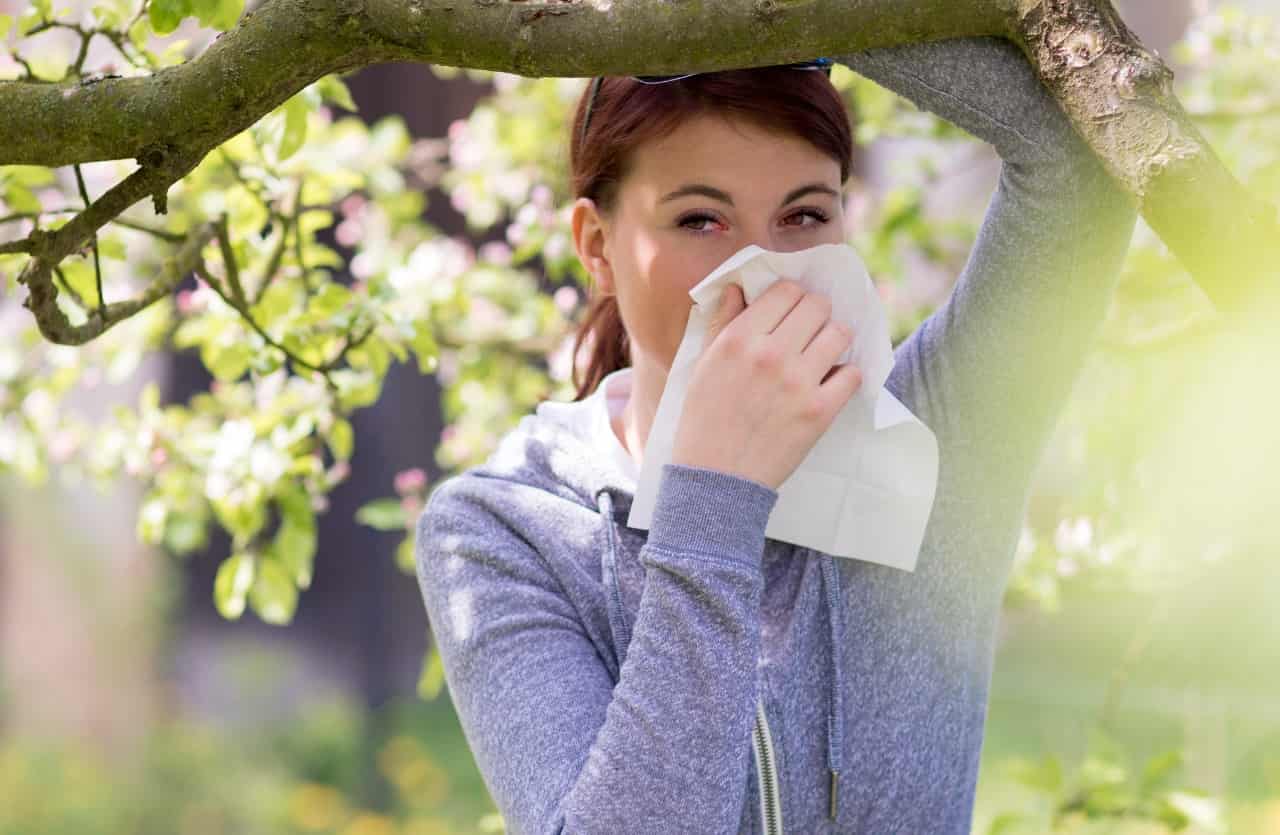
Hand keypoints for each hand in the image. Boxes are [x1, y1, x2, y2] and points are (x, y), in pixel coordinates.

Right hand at [670, 279, 862, 489]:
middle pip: (817, 306)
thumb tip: (738, 289)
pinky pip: (852, 374)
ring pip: (839, 334)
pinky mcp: (819, 411)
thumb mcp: (702, 366)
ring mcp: (798, 382)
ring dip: (834, 340)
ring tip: (822, 355)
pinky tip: (830, 383)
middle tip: (810, 331)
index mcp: (738, 339)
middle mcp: (770, 354)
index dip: (792, 298)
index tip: (791, 313)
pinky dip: (845, 376)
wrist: (715, 478)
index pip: (786, 292)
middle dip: (816, 315)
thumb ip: (721, 323)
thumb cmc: (704, 420)